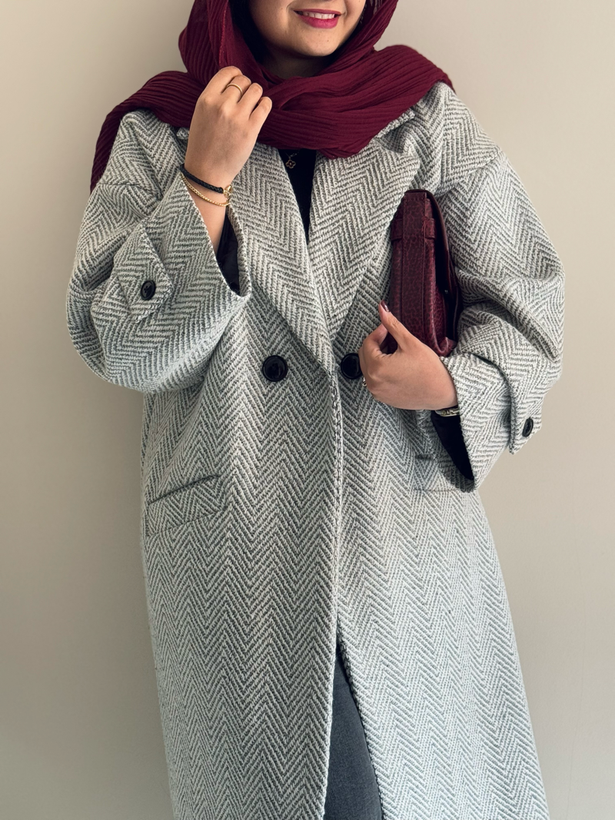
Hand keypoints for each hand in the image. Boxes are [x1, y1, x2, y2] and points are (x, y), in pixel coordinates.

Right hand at [184, 65, 272, 188]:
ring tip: (254, 103)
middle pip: (243, 81)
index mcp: (206, 99)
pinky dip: (265, 104)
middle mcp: (222, 105)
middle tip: (246, 97)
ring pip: (256, 90)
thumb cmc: (203, 146)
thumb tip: (232, 83)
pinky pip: (265, 105)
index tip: (239, 79)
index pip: (227, 72)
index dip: (236, 73)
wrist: (207, 172)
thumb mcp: (200, 115)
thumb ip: (214, 98)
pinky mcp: (251, 129)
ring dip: (257, 94)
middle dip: (247, 86)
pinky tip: (261, 109)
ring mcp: (237, 117)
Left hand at [357, 301, 457, 410]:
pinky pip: (375, 380)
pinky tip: (395, 366)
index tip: (387, 328)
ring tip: (393, 352)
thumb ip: (392, 325)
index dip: (378, 332)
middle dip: (375, 344)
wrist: (442, 392)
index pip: (368, 343)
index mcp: (377, 368)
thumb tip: (382, 309)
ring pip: (369, 368)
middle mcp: (373, 382)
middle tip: (389, 338)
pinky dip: (380, 371)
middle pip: (364, 356)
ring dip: (377, 357)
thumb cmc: (429, 370)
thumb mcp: (410, 342)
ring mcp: (377, 392)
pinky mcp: (383, 397)